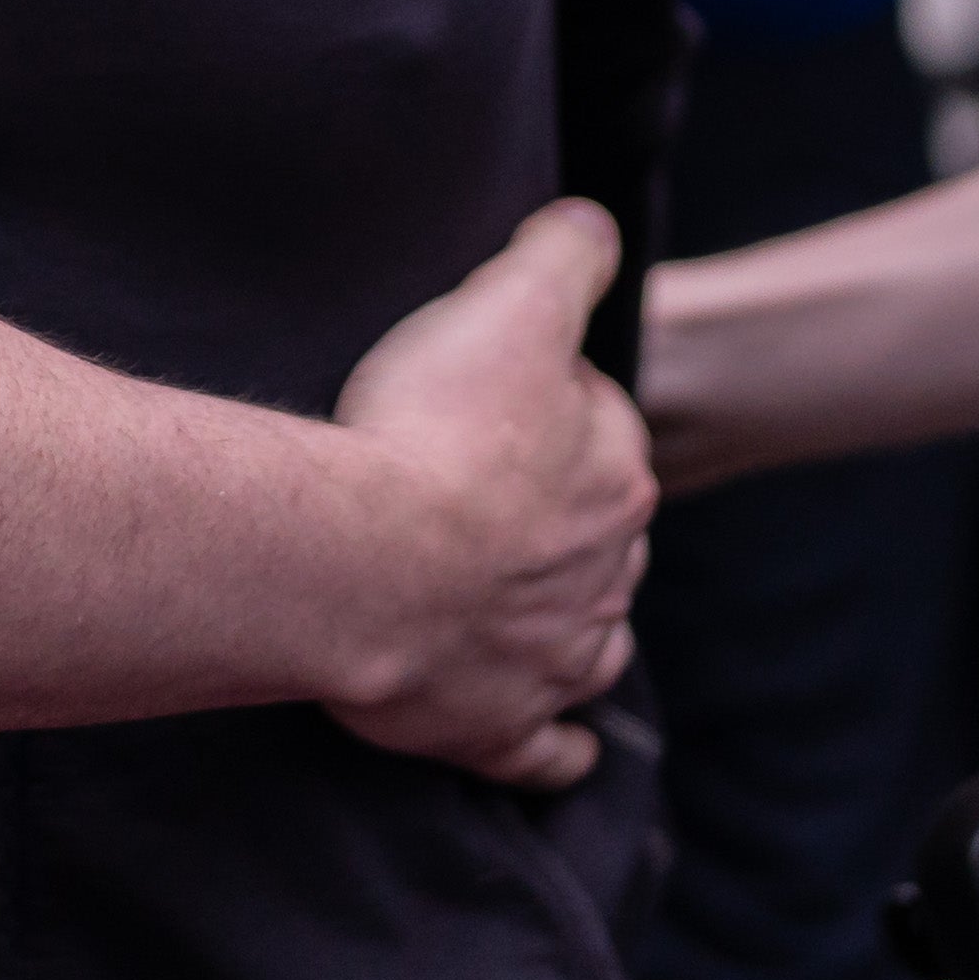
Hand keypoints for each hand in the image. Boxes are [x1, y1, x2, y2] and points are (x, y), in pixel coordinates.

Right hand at [323, 200, 652, 789]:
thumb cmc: (430, 429)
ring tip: (526, 607)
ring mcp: (553, 658)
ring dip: (569, 623)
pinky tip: (559, 750)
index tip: (494, 397)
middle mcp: (603, 575)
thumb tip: (595, 227)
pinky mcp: (497, 728)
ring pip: (588, 639)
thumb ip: (566, 251)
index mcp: (615, 474)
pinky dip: (556, 751)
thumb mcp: (510, 300)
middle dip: (555, 517)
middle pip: (593, 536)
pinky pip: (545, 753)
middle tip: (482, 495)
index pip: (602, 427)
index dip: (550, 404)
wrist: (363, 562)